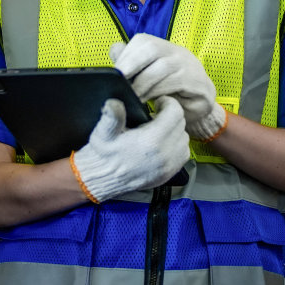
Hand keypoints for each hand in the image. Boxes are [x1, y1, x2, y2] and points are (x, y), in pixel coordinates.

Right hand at [70, 96, 189, 202]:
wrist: (100, 180)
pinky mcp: (168, 175)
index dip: (168, 103)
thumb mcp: (102, 133)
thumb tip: (114, 103)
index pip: (175, 113)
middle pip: (181, 125)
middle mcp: (164, 154)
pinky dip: (177, 146)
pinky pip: (183, 155)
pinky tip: (162, 144)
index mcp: (151, 141)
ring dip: (175, 131)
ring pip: (184, 140)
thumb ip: (111, 117)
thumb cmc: (102, 155)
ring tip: (159, 130)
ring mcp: (168, 167)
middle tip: (156, 115)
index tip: (157, 103)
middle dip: (171, 116)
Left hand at [111, 34, 226, 141]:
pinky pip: (175, 82)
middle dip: (132, 64)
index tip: (115, 74)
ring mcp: (188, 64)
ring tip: (132, 97)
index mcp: (163, 47)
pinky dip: (158, 92)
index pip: (142, 41)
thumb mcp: (149, 75)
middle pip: (152, 47)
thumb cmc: (170, 89)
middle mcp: (176, 51)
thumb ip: (133, 62)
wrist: (201, 102)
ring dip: (143, 83)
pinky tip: (149, 102)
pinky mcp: (195, 81)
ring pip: (162, 67)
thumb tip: (115, 50)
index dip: (126, 56)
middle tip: (120, 84)